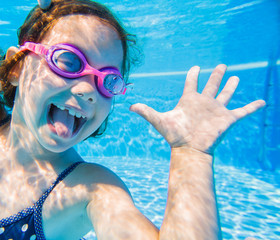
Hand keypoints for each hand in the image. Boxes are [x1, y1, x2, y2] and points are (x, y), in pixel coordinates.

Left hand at [130, 64, 264, 154]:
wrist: (189, 150)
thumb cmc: (174, 135)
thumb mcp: (159, 120)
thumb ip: (146, 111)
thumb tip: (128, 106)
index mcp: (189, 100)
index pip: (191, 83)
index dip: (193, 74)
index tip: (195, 67)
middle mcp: (203, 103)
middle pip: (212, 85)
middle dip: (216, 75)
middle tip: (222, 65)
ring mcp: (216, 110)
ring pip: (226, 94)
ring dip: (231, 85)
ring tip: (235, 76)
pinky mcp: (227, 119)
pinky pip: (243, 111)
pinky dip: (252, 107)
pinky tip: (262, 102)